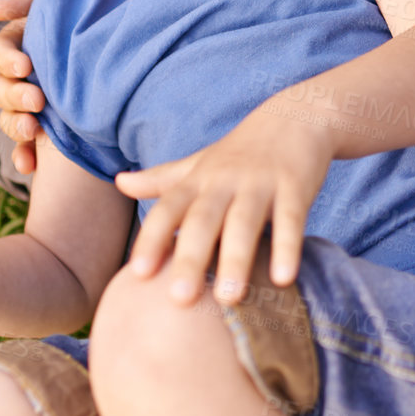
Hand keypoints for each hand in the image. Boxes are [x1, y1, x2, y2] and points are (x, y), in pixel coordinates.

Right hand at [0, 0, 71, 175]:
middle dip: (15, 97)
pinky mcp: (56, 121)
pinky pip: (31, 144)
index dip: (7, 61)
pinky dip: (25, 156)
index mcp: (23, 39)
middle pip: (2, 90)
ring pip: (12, 118)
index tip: (27, 67)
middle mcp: (27, 73)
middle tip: (38, 101)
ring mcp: (39, 99)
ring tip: (34, 131)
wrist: (132, 10)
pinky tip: (30, 167)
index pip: (0, 53)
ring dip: (17, 127)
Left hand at [116, 102, 333, 306]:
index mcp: (198, 181)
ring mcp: (261, 183)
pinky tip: (284, 279)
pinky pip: (290, 219)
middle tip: (180, 299)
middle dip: (191, 259)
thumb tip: (119, 182)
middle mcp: (225, 181)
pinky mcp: (296, 186)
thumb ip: (162, 179)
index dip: (152, 239)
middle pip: (203, 221)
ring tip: (230, 299)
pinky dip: (288, 247)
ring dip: (237, 259)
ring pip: (245, 222)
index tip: (137, 275)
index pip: (169, 210)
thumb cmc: (241, 152)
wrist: (295, 116)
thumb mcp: (199, 164)